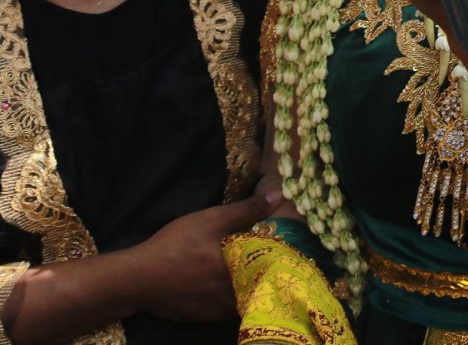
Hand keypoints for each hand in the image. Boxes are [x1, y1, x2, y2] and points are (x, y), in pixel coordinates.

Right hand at [123, 191, 279, 320]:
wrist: (137, 279)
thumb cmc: (176, 246)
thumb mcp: (212, 220)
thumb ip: (247, 210)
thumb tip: (278, 195)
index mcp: (240, 272)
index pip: (273, 271)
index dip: (281, 261)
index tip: (286, 251)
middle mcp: (233, 297)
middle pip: (260, 288)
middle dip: (266, 276)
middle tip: (270, 261)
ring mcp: (217, 311)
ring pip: (244, 300)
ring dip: (249, 288)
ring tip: (251, 272)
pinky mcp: (203, 317)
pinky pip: (227, 310)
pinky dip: (231, 298)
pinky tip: (225, 285)